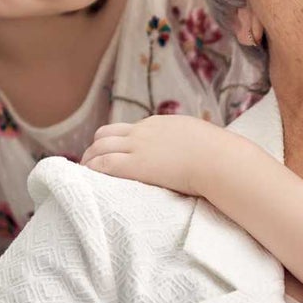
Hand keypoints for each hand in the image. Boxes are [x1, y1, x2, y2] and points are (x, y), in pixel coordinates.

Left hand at [80, 115, 230, 197]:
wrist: (218, 159)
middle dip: (96, 148)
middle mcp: (143, 131)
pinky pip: (104, 164)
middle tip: (90, 164)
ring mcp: (138, 147)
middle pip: (106, 134)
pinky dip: (92, 170)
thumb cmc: (218, 154)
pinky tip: (87, 179)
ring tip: (84, 174)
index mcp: (159, 124)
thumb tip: (199, 151)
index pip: (128, 129)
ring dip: (90, 160)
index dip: (115, 142)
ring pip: (100, 147)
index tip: (112, 154)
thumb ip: (190, 143)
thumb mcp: (202, 140)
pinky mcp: (135, 165)